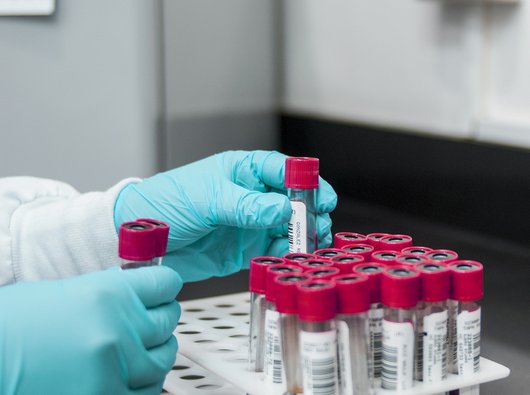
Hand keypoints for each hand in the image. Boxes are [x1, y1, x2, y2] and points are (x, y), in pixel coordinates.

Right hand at [0, 266, 181, 394]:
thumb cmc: (15, 325)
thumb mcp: (67, 292)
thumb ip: (111, 293)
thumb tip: (140, 295)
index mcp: (108, 293)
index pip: (166, 284)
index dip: (165, 287)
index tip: (163, 292)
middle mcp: (117, 329)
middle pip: (169, 320)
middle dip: (162, 319)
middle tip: (153, 320)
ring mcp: (114, 368)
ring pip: (164, 359)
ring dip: (157, 352)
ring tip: (143, 350)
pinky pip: (147, 392)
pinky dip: (144, 383)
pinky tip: (131, 376)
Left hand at [114, 150, 336, 281]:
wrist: (141, 238)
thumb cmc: (166, 203)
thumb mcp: (208, 199)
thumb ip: (247, 206)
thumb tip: (283, 208)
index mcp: (242, 172)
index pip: (282, 170)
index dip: (305, 181)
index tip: (321, 196)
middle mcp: (249, 196)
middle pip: (291, 201)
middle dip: (308, 213)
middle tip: (317, 226)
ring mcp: (248, 223)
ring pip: (285, 228)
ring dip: (299, 236)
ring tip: (306, 246)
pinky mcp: (243, 249)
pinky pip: (271, 250)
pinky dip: (282, 254)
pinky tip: (287, 257)